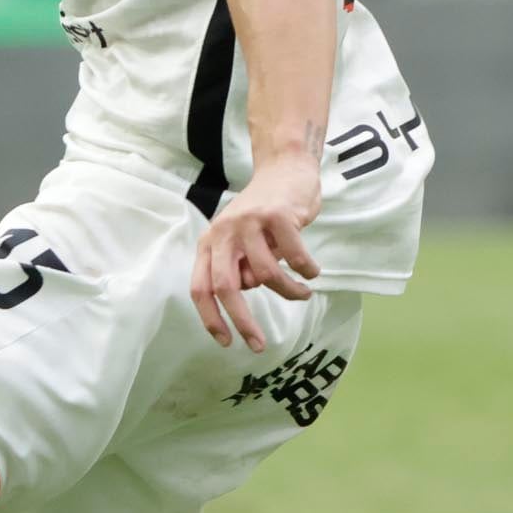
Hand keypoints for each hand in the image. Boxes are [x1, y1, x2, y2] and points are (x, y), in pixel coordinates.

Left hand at [192, 156, 320, 349]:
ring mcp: (249, 222)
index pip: (200, 287)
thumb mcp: (242, 242)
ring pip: (266, 275)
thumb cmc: (265, 214)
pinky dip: (306, 271)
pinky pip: (295, 257)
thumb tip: (244, 294)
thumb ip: (239, 267)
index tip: (227, 342)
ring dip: (288, 292)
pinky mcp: (277, 215)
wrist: (286, 168)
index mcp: (210, 242)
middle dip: (243, 321)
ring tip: (302, 293)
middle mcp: (223, 232)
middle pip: (226, 286)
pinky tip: (312, 273)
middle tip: (259, 344)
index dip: (211, 318)